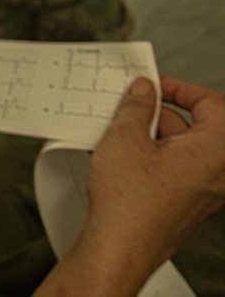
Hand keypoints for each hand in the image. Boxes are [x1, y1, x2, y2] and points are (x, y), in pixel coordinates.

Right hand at [37, 77, 224, 294]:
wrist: (120, 246)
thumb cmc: (131, 206)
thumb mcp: (125, 138)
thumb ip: (137, 107)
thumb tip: (144, 92)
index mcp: (216, 151)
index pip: (211, 103)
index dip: (180, 88)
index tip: (156, 85)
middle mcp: (217, 172)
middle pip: (194, 125)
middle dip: (159, 114)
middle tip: (130, 108)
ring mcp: (202, 189)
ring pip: (180, 148)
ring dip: (150, 137)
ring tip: (117, 136)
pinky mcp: (184, 201)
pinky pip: (172, 168)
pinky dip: (149, 157)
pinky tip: (120, 156)